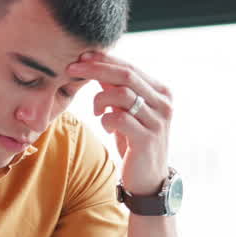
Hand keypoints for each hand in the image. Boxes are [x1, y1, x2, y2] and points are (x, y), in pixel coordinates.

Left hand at [69, 51, 172, 195]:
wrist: (148, 179)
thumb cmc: (134, 142)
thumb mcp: (126, 112)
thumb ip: (115, 91)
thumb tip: (94, 65)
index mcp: (160, 91)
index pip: (130, 67)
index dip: (104, 60)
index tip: (81, 57)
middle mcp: (163, 103)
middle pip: (126, 75)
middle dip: (95, 69)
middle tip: (72, 69)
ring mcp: (158, 121)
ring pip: (122, 95)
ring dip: (99, 100)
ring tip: (96, 111)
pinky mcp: (147, 138)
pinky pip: (119, 119)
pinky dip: (105, 120)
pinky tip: (106, 127)